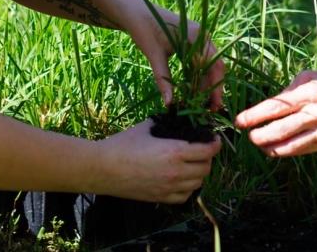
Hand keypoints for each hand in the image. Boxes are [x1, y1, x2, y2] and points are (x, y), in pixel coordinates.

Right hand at [96, 119, 220, 202]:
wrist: (102, 168)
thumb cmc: (122, 144)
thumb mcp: (147, 126)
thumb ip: (166, 123)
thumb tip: (176, 118)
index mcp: (175, 152)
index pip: (208, 151)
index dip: (215, 144)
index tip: (214, 139)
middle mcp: (176, 172)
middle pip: (206, 169)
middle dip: (208, 158)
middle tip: (202, 150)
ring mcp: (168, 188)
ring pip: (197, 184)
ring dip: (199, 173)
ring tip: (193, 164)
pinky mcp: (160, 198)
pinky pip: (184, 196)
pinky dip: (188, 188)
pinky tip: (182, 179)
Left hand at [128, 1, 224, 109]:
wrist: (135, 12)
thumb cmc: (144, 29)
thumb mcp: (154, 54)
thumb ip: (163, 79)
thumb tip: (169, 103)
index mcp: (197, 35)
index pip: (214, 64)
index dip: (216, 86)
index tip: (213, 105)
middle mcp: (202, 35)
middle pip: (215, 65)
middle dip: (214, 87)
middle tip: (210, 109)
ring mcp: (199, 38)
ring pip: (209, 64)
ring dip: (206, 83)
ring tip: (200, 102)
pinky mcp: (192, 42)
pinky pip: (200, 61)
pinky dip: (198, 75)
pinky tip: (193, 90)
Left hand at [234, 67, 316, 156]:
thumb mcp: (313, 75)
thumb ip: (291, 90)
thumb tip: (272, 104)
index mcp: (310, 92)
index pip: (276, 107)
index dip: (255, 115)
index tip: (240, 120)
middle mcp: (316, 113)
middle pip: (280, 129)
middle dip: (259, 135)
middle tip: (248, 135)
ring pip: (290, 145)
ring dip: (271, 147)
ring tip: (259, 144)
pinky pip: (303, 150)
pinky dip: (287, 151)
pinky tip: (277, 149)